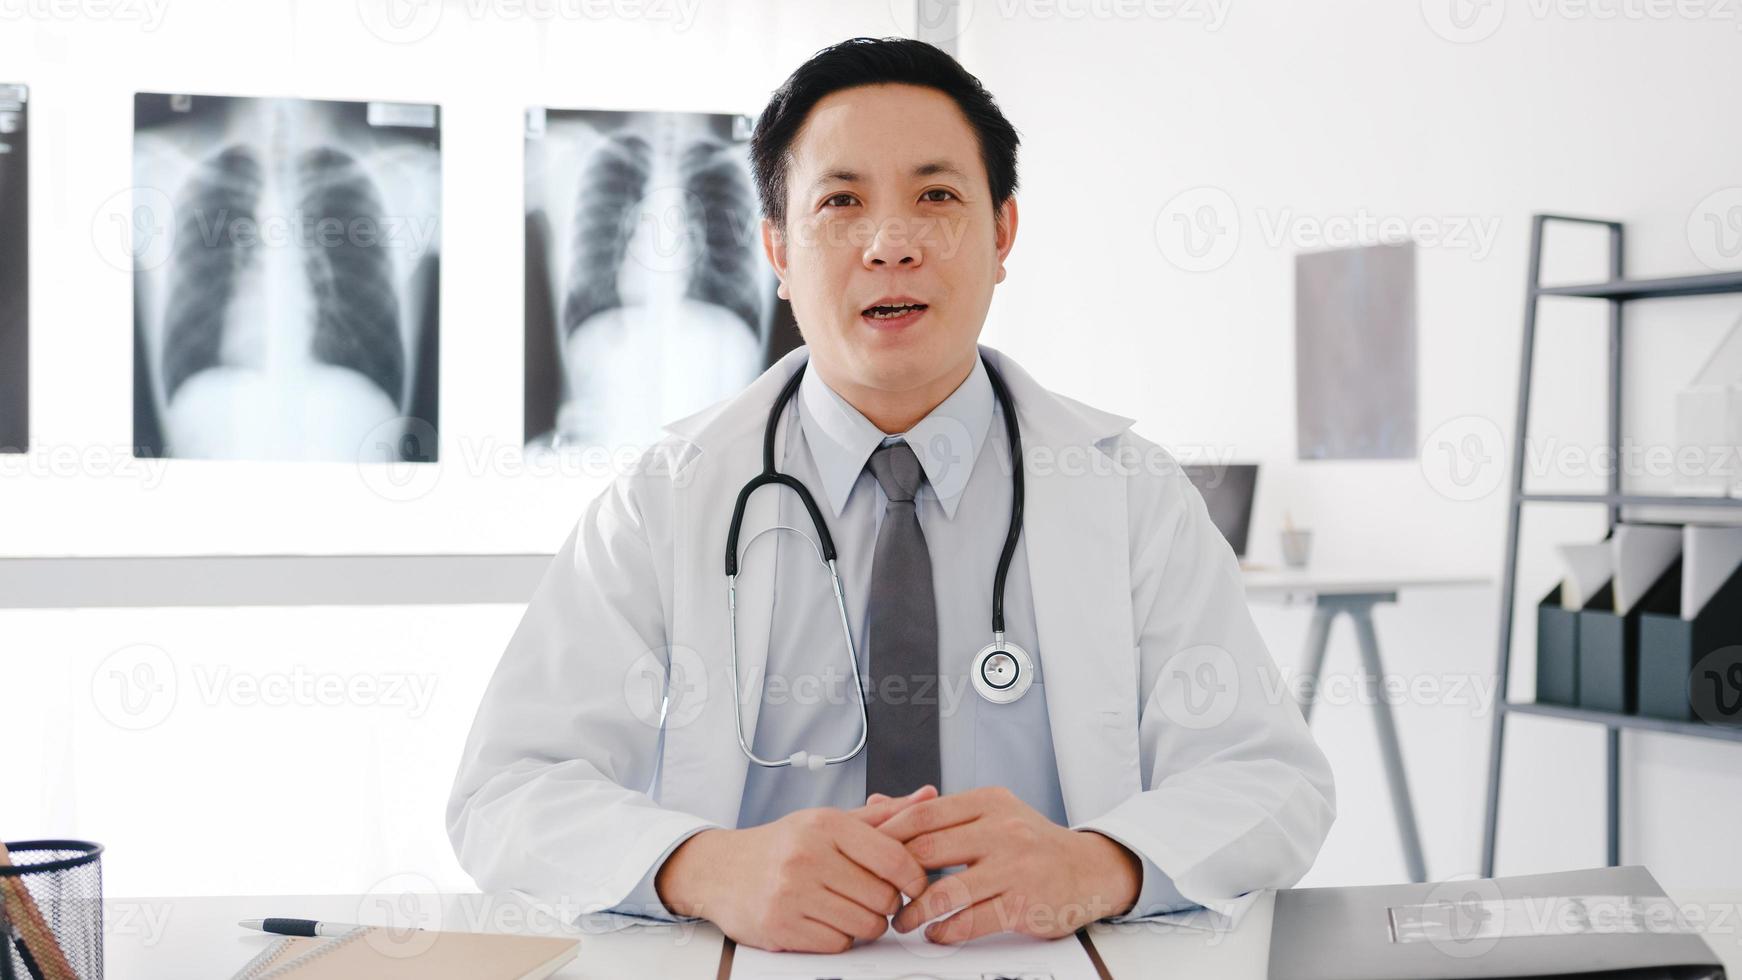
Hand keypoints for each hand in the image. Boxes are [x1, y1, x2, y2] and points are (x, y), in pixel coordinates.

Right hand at [655, 786, 938, 951]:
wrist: (720, 869)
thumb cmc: (782, 845)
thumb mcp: (829, 820)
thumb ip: (882, 815)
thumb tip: (928, 798)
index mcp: (825, 825)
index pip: (894, 857)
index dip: (915, 878)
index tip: (915, 884)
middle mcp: (807, 855)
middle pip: (883, 896)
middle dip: (888, 902)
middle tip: (875, 896)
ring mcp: (791, 892)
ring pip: (864, 924)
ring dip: (866, 923)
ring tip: (851, 907)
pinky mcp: (780, 926)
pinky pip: (837, 944)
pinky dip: (840, 938)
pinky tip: (827, 920)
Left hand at [872, 786, 1141, 943]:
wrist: (1090, 869)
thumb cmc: (1033, 842)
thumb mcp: (989, 813)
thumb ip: (937, 812)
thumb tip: (878, 805)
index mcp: (989, 802)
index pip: (924, 814)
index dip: (888, 835)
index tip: (868, 854)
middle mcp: (1003, 830)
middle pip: (928, 850)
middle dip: (895, 876)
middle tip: (880, 891)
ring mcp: (1015, 868)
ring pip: (946, 892)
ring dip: (915, 912)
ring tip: (903, 920)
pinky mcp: (1024, 904)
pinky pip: (970, 922)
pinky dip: (944, 931)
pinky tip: (936, 933)